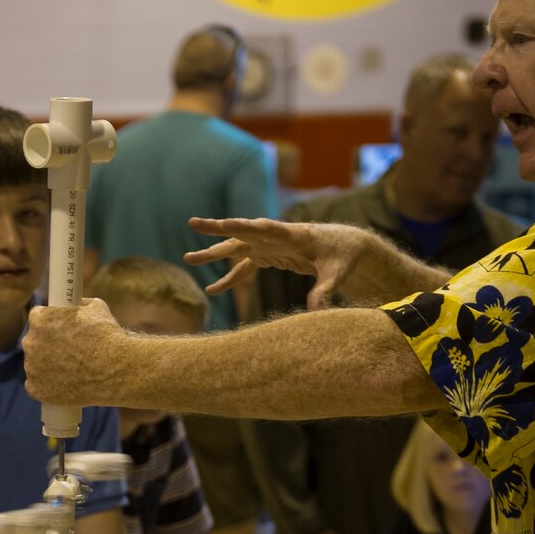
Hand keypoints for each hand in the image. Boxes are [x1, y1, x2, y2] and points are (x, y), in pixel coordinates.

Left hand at [22, 297, 130, 409]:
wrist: (115, 370)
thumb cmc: (107, 337)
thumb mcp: (97, 308)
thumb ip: (80, 304)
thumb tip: (77, 304)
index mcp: (40, 319)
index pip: (37, 318)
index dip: (48, 323)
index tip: (56, 329)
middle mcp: (31, 342)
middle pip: (34, 342)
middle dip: (46, 345)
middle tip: (65, 351)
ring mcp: (32, 368)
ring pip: (35, 365)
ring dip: (45, 366)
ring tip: (68, 370)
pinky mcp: (36, 389)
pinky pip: (36, 386)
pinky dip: (45, 387)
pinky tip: (59, 386)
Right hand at [184, 218, 374, 308]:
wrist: (346, 245)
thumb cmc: (344, 255)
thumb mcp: (338, 273)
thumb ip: (325, 290)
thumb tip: (315, 310)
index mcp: (295, 234)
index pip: (267, 228)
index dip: (246, 227)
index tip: (227, 223)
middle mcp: (277, 236)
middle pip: (243, 231)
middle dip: (217, 229)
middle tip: (192, 223)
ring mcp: (270, 245)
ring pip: (237, 247)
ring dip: (214, 253)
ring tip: (188, 258)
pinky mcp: (269, 255)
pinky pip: (245, 267)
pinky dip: (230, 279)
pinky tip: (213, 291)